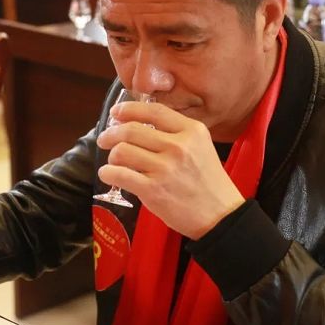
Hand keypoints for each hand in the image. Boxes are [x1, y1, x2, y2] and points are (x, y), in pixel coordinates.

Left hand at [96, 101, 244, 239]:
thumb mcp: (200, 147)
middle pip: (131, 130)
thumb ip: (176, 133)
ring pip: (122, 151)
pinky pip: (119, 174)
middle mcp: (178, 146)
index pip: (153, 111)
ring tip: (114, 161)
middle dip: (111, 133)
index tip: (116, 112)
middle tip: (105, 139)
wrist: (220, 215)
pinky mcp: (153, 190)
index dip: (129, 109)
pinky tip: (109, 174)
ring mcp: (165, 168)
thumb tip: (138, 124)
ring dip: (111, 156)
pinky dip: (108, 173)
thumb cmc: (208, 182)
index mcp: (192, 131)